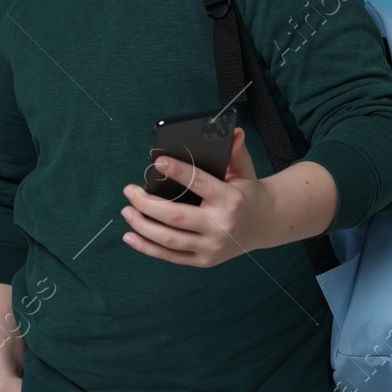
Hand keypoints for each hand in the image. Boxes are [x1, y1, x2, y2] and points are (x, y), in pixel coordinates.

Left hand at [120, 127, 335, 267]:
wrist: (265, 224)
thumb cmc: (247, 193)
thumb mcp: (244, 170)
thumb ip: (235, 152)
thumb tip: (233, 131)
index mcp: (231, 200)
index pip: (200, 183)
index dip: (177, 171)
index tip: (157, 162)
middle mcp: (221, 226)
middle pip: (175, 217)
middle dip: (146, 203)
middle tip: (129, 190)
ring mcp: (212, 248)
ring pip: (169, 239)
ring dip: (142, 225)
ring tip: (126, 210)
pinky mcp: (204, 261)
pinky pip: (170, 256)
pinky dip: (147, 247)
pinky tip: (130, 235)